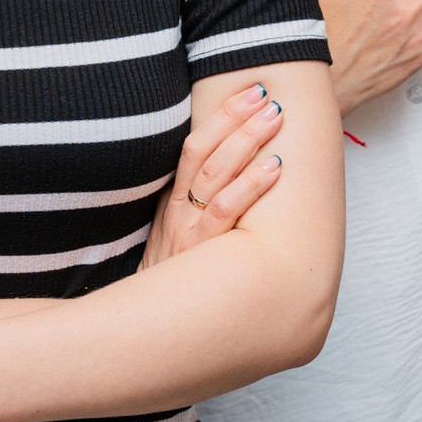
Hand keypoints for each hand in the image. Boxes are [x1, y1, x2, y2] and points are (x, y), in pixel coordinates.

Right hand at [142, 81, 285, 270]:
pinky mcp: (200, 254)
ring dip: (247, 142)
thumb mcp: (174, 240)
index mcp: (172, 202)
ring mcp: (189, 231)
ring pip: (216, 176)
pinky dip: (248, 187)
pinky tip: (274, 168)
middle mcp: (179, 212)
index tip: (248, 93)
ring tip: (273, 118)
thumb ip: (194, 208)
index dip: (221, 118)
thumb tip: (233, 175)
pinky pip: (224, 213)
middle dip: (237, 120)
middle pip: (206, 153)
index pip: (193, 147)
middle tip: (265, 95)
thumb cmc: (174, 283)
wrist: (148, 328)